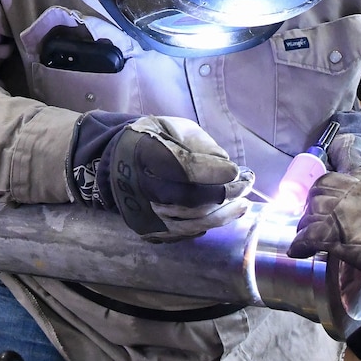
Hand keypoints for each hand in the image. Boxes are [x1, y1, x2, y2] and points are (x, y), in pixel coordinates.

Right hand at [69, 113, 254, 241]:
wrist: (114, 164)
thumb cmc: (151, 140)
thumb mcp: (173, 127)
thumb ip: (200, 144)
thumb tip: (227, 167)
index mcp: (143, 153)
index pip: (183, 168)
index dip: (214, 172)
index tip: (237, 171)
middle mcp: (140, 187)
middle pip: (190, 199)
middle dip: (224, 195)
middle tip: (247, 187)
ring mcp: (143, 213)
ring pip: (190, 222)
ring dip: (222, 215)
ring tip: (243, 205)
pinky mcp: (147, 230)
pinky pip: (182, 233)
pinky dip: (206, 225)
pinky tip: (223, 215)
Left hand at [286, 167, 360, 283]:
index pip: (345, 177)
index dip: (337, 189)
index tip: (338, 198)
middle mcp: (352, 189)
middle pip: (321, 189)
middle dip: (315, 201)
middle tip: (317, 215)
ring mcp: (340, 211)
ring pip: (310, 211)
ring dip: (306, 222)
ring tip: (306, 234)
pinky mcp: (334, 234)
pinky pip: (307, 237)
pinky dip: (300, 244)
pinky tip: (298, 251)